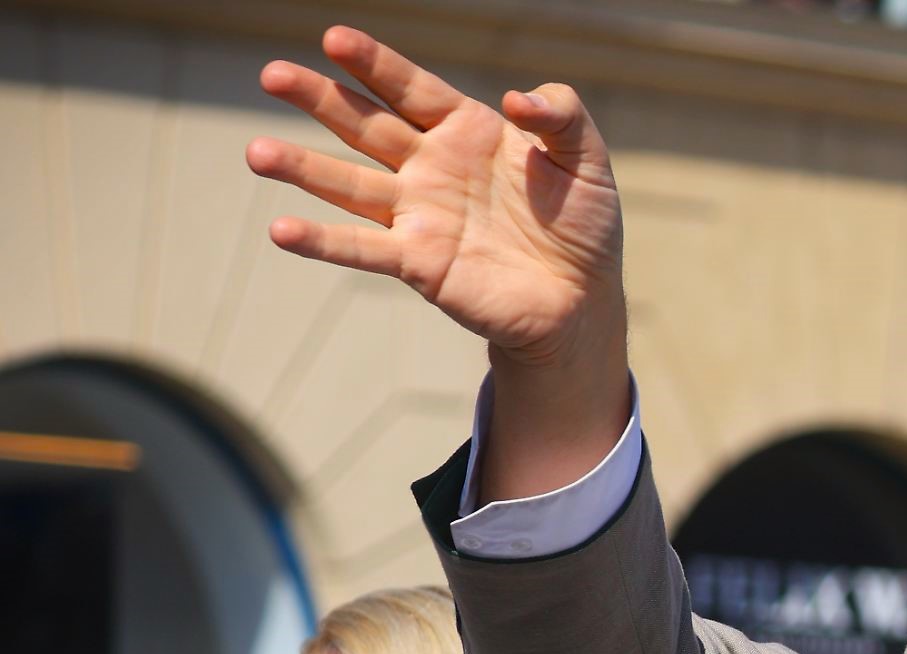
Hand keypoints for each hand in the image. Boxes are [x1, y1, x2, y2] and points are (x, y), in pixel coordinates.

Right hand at [250, 26, 622, 366]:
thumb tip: (519, 97)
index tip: (334, 37)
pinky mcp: (419, 263)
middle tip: (272, 74)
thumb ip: (561, 114)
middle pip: (365, 125)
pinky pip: (363, 248)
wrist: (583, 299)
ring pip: (350, 185)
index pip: (411, 88)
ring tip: (257, 152)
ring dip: (302, 169)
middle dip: (320, 98)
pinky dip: (323, 241)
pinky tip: (282, 230)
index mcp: (465, 130)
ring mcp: (418, 215)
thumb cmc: (583, 224)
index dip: (375, 64)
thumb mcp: (586, 158)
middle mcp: (430, 167)